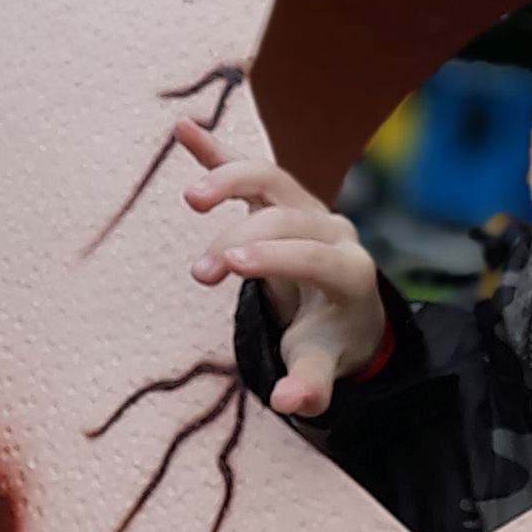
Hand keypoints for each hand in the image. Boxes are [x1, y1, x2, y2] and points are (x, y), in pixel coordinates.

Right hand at [177, 116, 386, 416]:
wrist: (345, 312)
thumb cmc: (330, 342)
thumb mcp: (322, 366)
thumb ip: (310, 386)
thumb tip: (288, 402)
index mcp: (349, 270)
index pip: (312, 254)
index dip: (273, 256)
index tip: (229, 265)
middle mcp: (334, 230)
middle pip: (285, 218)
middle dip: (240, 238)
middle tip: (201, 273)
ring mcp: (307, 208)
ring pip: (270, 178)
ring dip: (229, 180)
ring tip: (191, 200)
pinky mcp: (280, 199)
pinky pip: (248, 167)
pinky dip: (216, 150)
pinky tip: (182, 128)